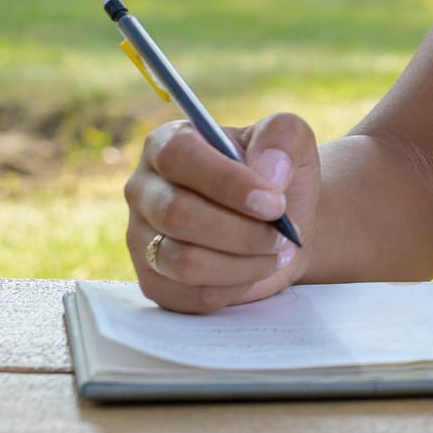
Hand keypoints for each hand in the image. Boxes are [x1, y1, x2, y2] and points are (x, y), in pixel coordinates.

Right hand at [123, 112, 319, 313]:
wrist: (282, 223)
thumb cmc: (279, 175)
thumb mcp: (291, 139)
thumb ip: (282, 137)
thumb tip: (266, 170)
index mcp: (168, 142)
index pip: (179, 157)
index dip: (227, 182)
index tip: (274, 203)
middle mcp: (144, 190)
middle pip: (177, 215)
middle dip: (242, 231)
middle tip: (284, 235)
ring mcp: (142, 239)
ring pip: (184, 261)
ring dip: (244, 262)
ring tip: (279, 250)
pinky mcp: (155, 282)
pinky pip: (192, 295)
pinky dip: (236, 286)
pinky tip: (258, 269)